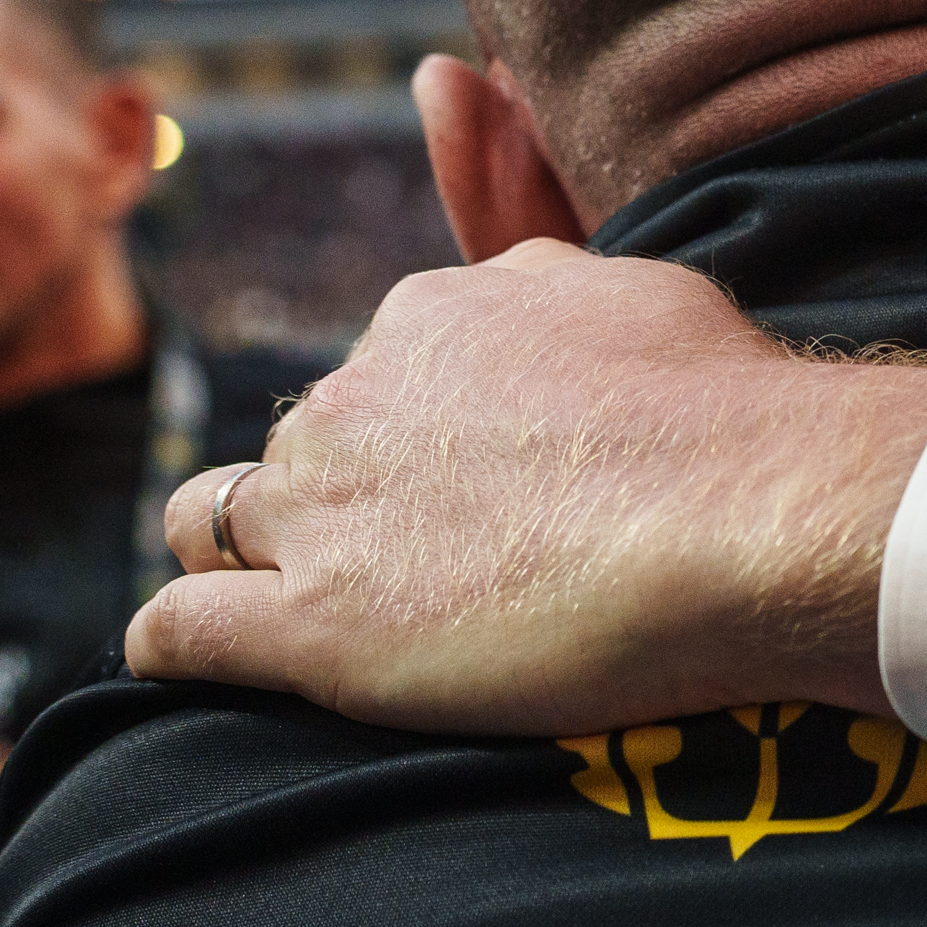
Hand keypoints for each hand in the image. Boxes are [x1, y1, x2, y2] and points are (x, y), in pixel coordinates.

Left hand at [132, 241, 926, 733]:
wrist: (750, 512)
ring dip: (255, 562)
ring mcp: (318, 511)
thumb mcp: (637, 287)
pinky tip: (211, 666)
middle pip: (299, 449)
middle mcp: (355, 400)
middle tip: (442, 567)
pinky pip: (177, 633)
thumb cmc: (726, 407)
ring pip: (210, 524)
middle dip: (343, 501)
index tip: (486, 490)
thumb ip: (552, 277)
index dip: (422, 440)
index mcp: (429, 317)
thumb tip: (511, 261)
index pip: (382, 376)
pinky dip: (177, 646)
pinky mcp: (306, 626)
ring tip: (336, 615)